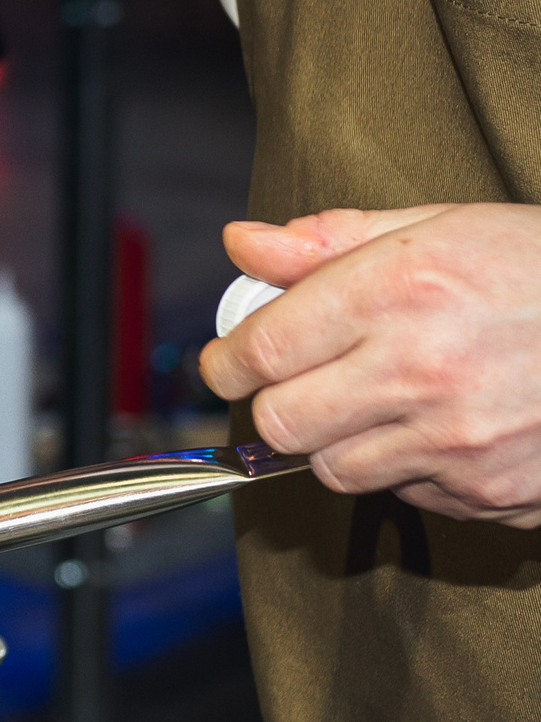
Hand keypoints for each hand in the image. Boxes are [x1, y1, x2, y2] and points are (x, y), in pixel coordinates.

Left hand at [201, 204, 540, 525]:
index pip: (258, 351)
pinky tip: (447, 425)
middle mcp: (422, 371)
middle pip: (280, 425)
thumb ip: (331, 243)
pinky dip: (408, 468)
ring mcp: (459, 442)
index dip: (229, 361)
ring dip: (340, 441)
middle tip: (300, 383)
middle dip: (277, 405)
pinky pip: (407, 496)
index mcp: (399, 291)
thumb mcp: (444, 225)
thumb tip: (242, 246)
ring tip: (386, 399)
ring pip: (335, 470)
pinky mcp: (492, 493)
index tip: (232, 360)